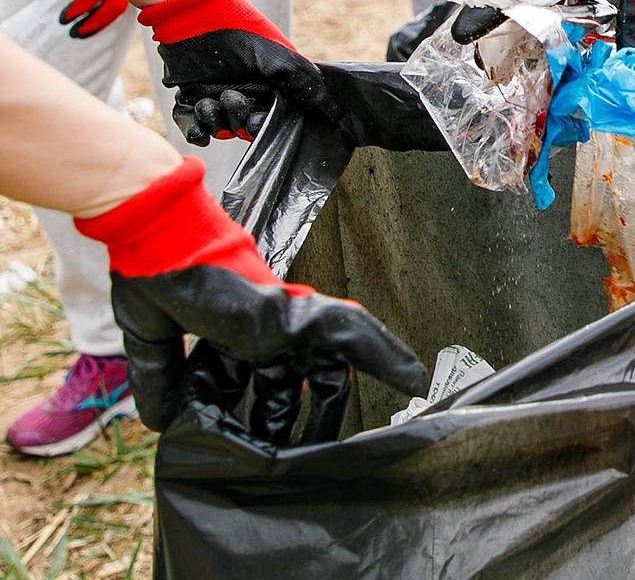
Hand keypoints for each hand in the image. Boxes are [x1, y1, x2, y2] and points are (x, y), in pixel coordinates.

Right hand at [76, 157, 429, 439]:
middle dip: (295, 427)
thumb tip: (159, 420)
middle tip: (289, 462)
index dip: (258, 416)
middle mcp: (264, 332)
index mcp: (234, 337)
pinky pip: (353, 333)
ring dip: (336, 409)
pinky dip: (386, 353)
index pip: (258, 381)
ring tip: (342, 452)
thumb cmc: (153, 276)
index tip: (249, 447)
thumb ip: (161, 380)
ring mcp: (283, 323)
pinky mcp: (295, 314)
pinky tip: (414, 379)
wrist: (156, 240)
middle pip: (295, 386)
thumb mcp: (154, 342)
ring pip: (329, 368)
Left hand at [137, 0, 337, 144]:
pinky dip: (196, 132)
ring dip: (215, 120)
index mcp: (270, 89)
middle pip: (246, 129)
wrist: (195, 17)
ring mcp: (218, 98)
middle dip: (239, 120)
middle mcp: (247, 96)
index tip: (258, 119)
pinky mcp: (192, 99)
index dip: (264, 126)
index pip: (273, 122)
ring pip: (221, 130)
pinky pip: (195, 129)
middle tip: (233, 97)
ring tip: (210, 100)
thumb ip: (308, 88)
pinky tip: (198, 128)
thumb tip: (337, 114)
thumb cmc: (244, 35)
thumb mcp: (282, 61)